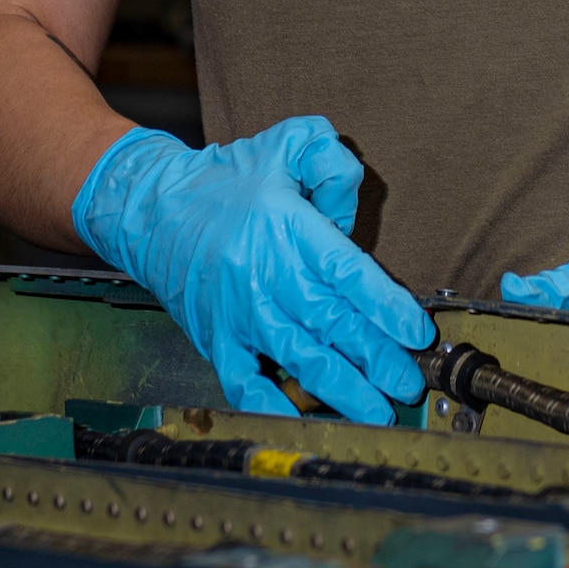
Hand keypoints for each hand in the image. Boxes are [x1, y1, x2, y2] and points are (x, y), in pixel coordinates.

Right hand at [72, 118, 433, 423]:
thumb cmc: (227, 178)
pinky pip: (244, 382)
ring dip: (342, 390)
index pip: (347, 272)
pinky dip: (271, 408)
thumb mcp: (288, 142)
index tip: (417, 332)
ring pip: (298, 358)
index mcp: (286, 226)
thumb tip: (351, 212)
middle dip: (376, 359)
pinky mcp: (216, 338)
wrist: (151, 207)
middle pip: (331, 323)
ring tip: (376, 411)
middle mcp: (264, 274)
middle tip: (409, 384)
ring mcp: (239, 312)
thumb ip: (332, 162)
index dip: (386, 306)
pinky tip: (300, 425)